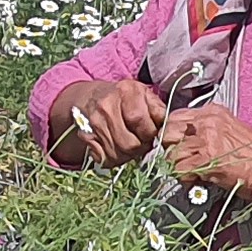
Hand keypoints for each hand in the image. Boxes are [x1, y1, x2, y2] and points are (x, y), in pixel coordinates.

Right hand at [50, 78, 165, 167]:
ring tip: (130, 145)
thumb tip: (166, 127)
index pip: (139, 120)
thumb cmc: (123, 98)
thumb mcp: (142, 93)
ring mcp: (94, 123)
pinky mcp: (85, 137)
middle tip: (142, 142)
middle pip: (129, 143)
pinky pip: (103, 159)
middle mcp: (107, 106)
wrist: (89, 97)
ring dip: (128, 155)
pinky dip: (113, 159)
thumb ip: (157, 108)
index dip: (150, 132)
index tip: (151, 133)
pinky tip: (117, 149)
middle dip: (140, 147)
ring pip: (117, 154)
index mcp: (126, 91)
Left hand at [157, 106, 251, 212]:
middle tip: (182, 160)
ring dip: (178, 165)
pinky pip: (179, 169)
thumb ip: (207, 131)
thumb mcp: (231, 130)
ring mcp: (205, 139)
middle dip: (171, 147)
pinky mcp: (205, 160)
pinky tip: (196, 180)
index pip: (176, 116)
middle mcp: (207, 121)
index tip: (179, 146)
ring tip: (192, 172)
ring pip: (171, 152)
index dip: (174, 134)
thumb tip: (187, 141)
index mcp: (213, 112)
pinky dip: (184, 178)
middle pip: (168, 130)